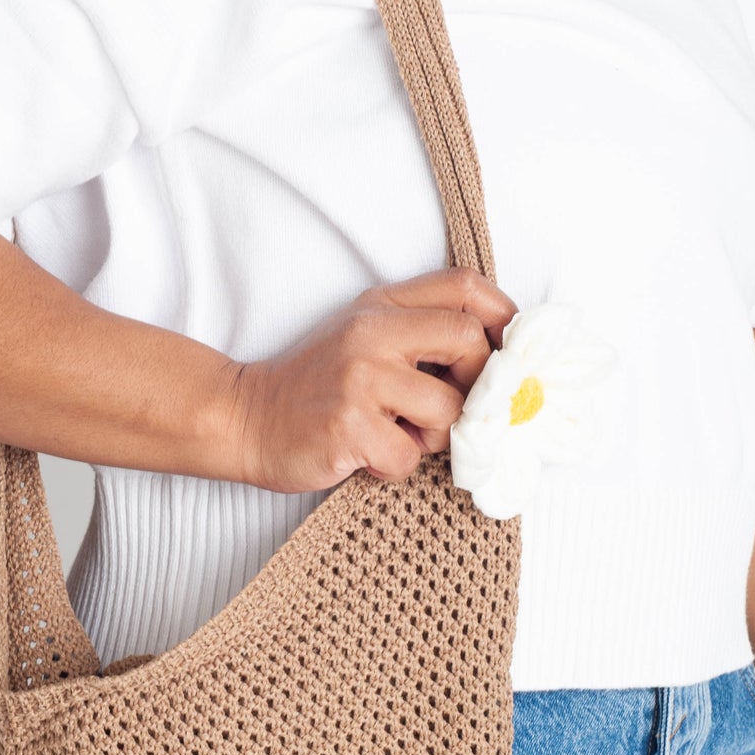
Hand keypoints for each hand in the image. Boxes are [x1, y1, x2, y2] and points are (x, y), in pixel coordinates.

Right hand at [226, 265, 516, 494]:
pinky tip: (367, 455)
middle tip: (453, 408)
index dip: (503, 317)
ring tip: (395, 435)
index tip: (509, 351)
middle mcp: (372, 333)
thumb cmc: (315, 384)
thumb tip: (498, 355)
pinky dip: (395, 466)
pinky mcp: (349, 427)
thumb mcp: (363, 334)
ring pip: (447, 411)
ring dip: (432, 438)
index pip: (464, 287)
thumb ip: (419, 328)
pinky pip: (410, 457)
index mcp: (381, 305)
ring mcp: (360, 380)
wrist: (246, 418)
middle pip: (469, 343)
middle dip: (477, 385)